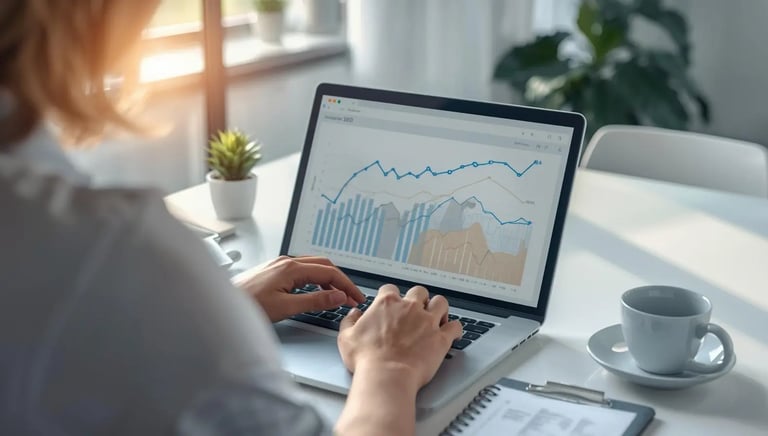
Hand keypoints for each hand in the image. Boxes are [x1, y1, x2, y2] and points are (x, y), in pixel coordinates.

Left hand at [232, 256, 364, 321]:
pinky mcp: (273, 272)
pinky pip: (302, 271)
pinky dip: (315, 280)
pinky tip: (317, 292)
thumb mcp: (286, 308)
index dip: (346, 285)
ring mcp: (279, 265)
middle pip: (323, 266)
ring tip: (338, 296)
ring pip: (313, 267)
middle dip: (340, 280)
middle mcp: (286, 262)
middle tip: (351, 296)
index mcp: (291, 268)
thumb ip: (315, 301)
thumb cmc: (248, 306)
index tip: (356, 297)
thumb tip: (337, 297)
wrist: (221, 305)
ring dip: (328, 280)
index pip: (329, 272)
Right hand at [337, 284, 462, 388]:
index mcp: (386, 304)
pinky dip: (455, 328)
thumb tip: (354, 314)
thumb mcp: (346, 338)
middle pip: (419, 291)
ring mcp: (427, 321)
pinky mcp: (441, 338)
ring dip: (439, 308)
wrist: (386, 376)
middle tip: (416, 309)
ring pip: (440, 302)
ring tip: (437, 316)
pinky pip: (455, 326)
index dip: (391, 296)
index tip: (391, 304)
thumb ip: (350, 321)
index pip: (390, 289)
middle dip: (418, 299)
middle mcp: (409, 308)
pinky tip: (453, 332)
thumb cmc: (367, 359)